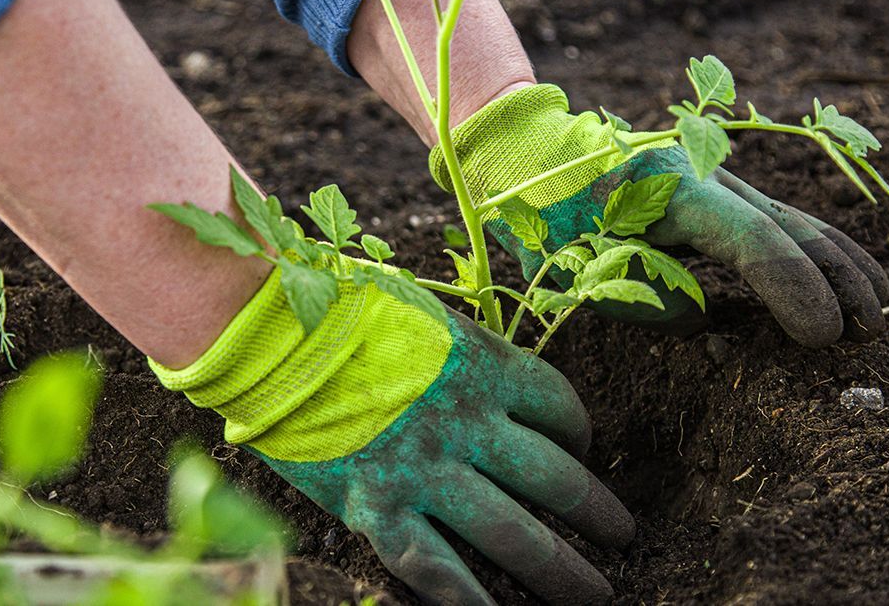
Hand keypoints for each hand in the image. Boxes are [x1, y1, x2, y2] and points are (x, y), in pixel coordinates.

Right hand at [152, 266, 633, 604]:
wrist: (266, 332)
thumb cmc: (341, 311)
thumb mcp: (425, 315)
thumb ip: (467, 354)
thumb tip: (496, 384)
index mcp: (484, 366)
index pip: (559, 409)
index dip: (580, 435)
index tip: (581, 452)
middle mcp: (468, 423)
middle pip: (554, 480)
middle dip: (598, 514)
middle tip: (623, 537)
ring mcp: (425, 471)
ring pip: (512, 534)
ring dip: (561, 570)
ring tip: (595, 594)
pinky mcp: (377, 508)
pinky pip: (436, 568)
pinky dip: (472, 602)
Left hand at [431, 84, 888, 346]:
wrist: (532, 157)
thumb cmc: (545, 217)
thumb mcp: (577, 267)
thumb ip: (643, 298)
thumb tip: (703, 317)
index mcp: (671, 192)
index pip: (753, 242)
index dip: (795, 290)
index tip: (822, 338)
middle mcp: (705, 176)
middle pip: (790, 226)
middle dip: (835, 280)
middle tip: (866, 332)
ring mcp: (714, 178)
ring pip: (793, 218)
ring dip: (839, 263)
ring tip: (877, 308)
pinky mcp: (714, 190)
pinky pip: (777, 220)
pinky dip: (815, 248)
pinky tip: (846, 272)